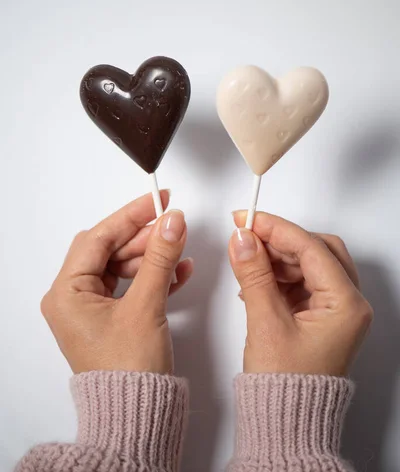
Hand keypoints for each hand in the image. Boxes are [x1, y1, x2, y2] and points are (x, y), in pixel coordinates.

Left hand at [41, 191, 192, 374]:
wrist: (137, 417)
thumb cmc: (129, 371)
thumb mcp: (146, 306)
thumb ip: (160, 258)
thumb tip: (172, 221)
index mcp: (66, 293)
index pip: (98, 238)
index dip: (130, 216)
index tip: (158, 200)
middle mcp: (73, 299)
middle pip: (109, 250)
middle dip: (143, 237)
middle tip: (173, 223)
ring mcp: (91, 309)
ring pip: (123, 267)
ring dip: (152, 257)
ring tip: (179, 249)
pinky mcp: (110, 318)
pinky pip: (131, 286)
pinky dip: (153, 277)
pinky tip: (178, 270)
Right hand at [230, 211, 372, 375]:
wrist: (285, 423)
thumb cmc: (284, 386)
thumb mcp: (265, 322)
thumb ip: (253, 274)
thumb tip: (243, 238)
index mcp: (346, 305)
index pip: (312, 249)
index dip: (277, 229)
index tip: (248, 219)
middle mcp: (348, 304)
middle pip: (318, 250)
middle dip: (281, 240)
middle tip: (247, 234)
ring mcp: (336, 310)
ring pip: (310, 263)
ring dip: (278, 257)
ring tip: (248, 260)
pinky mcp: (321, 315)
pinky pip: (303, 280)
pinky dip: (280, 274)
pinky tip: (257, 278)